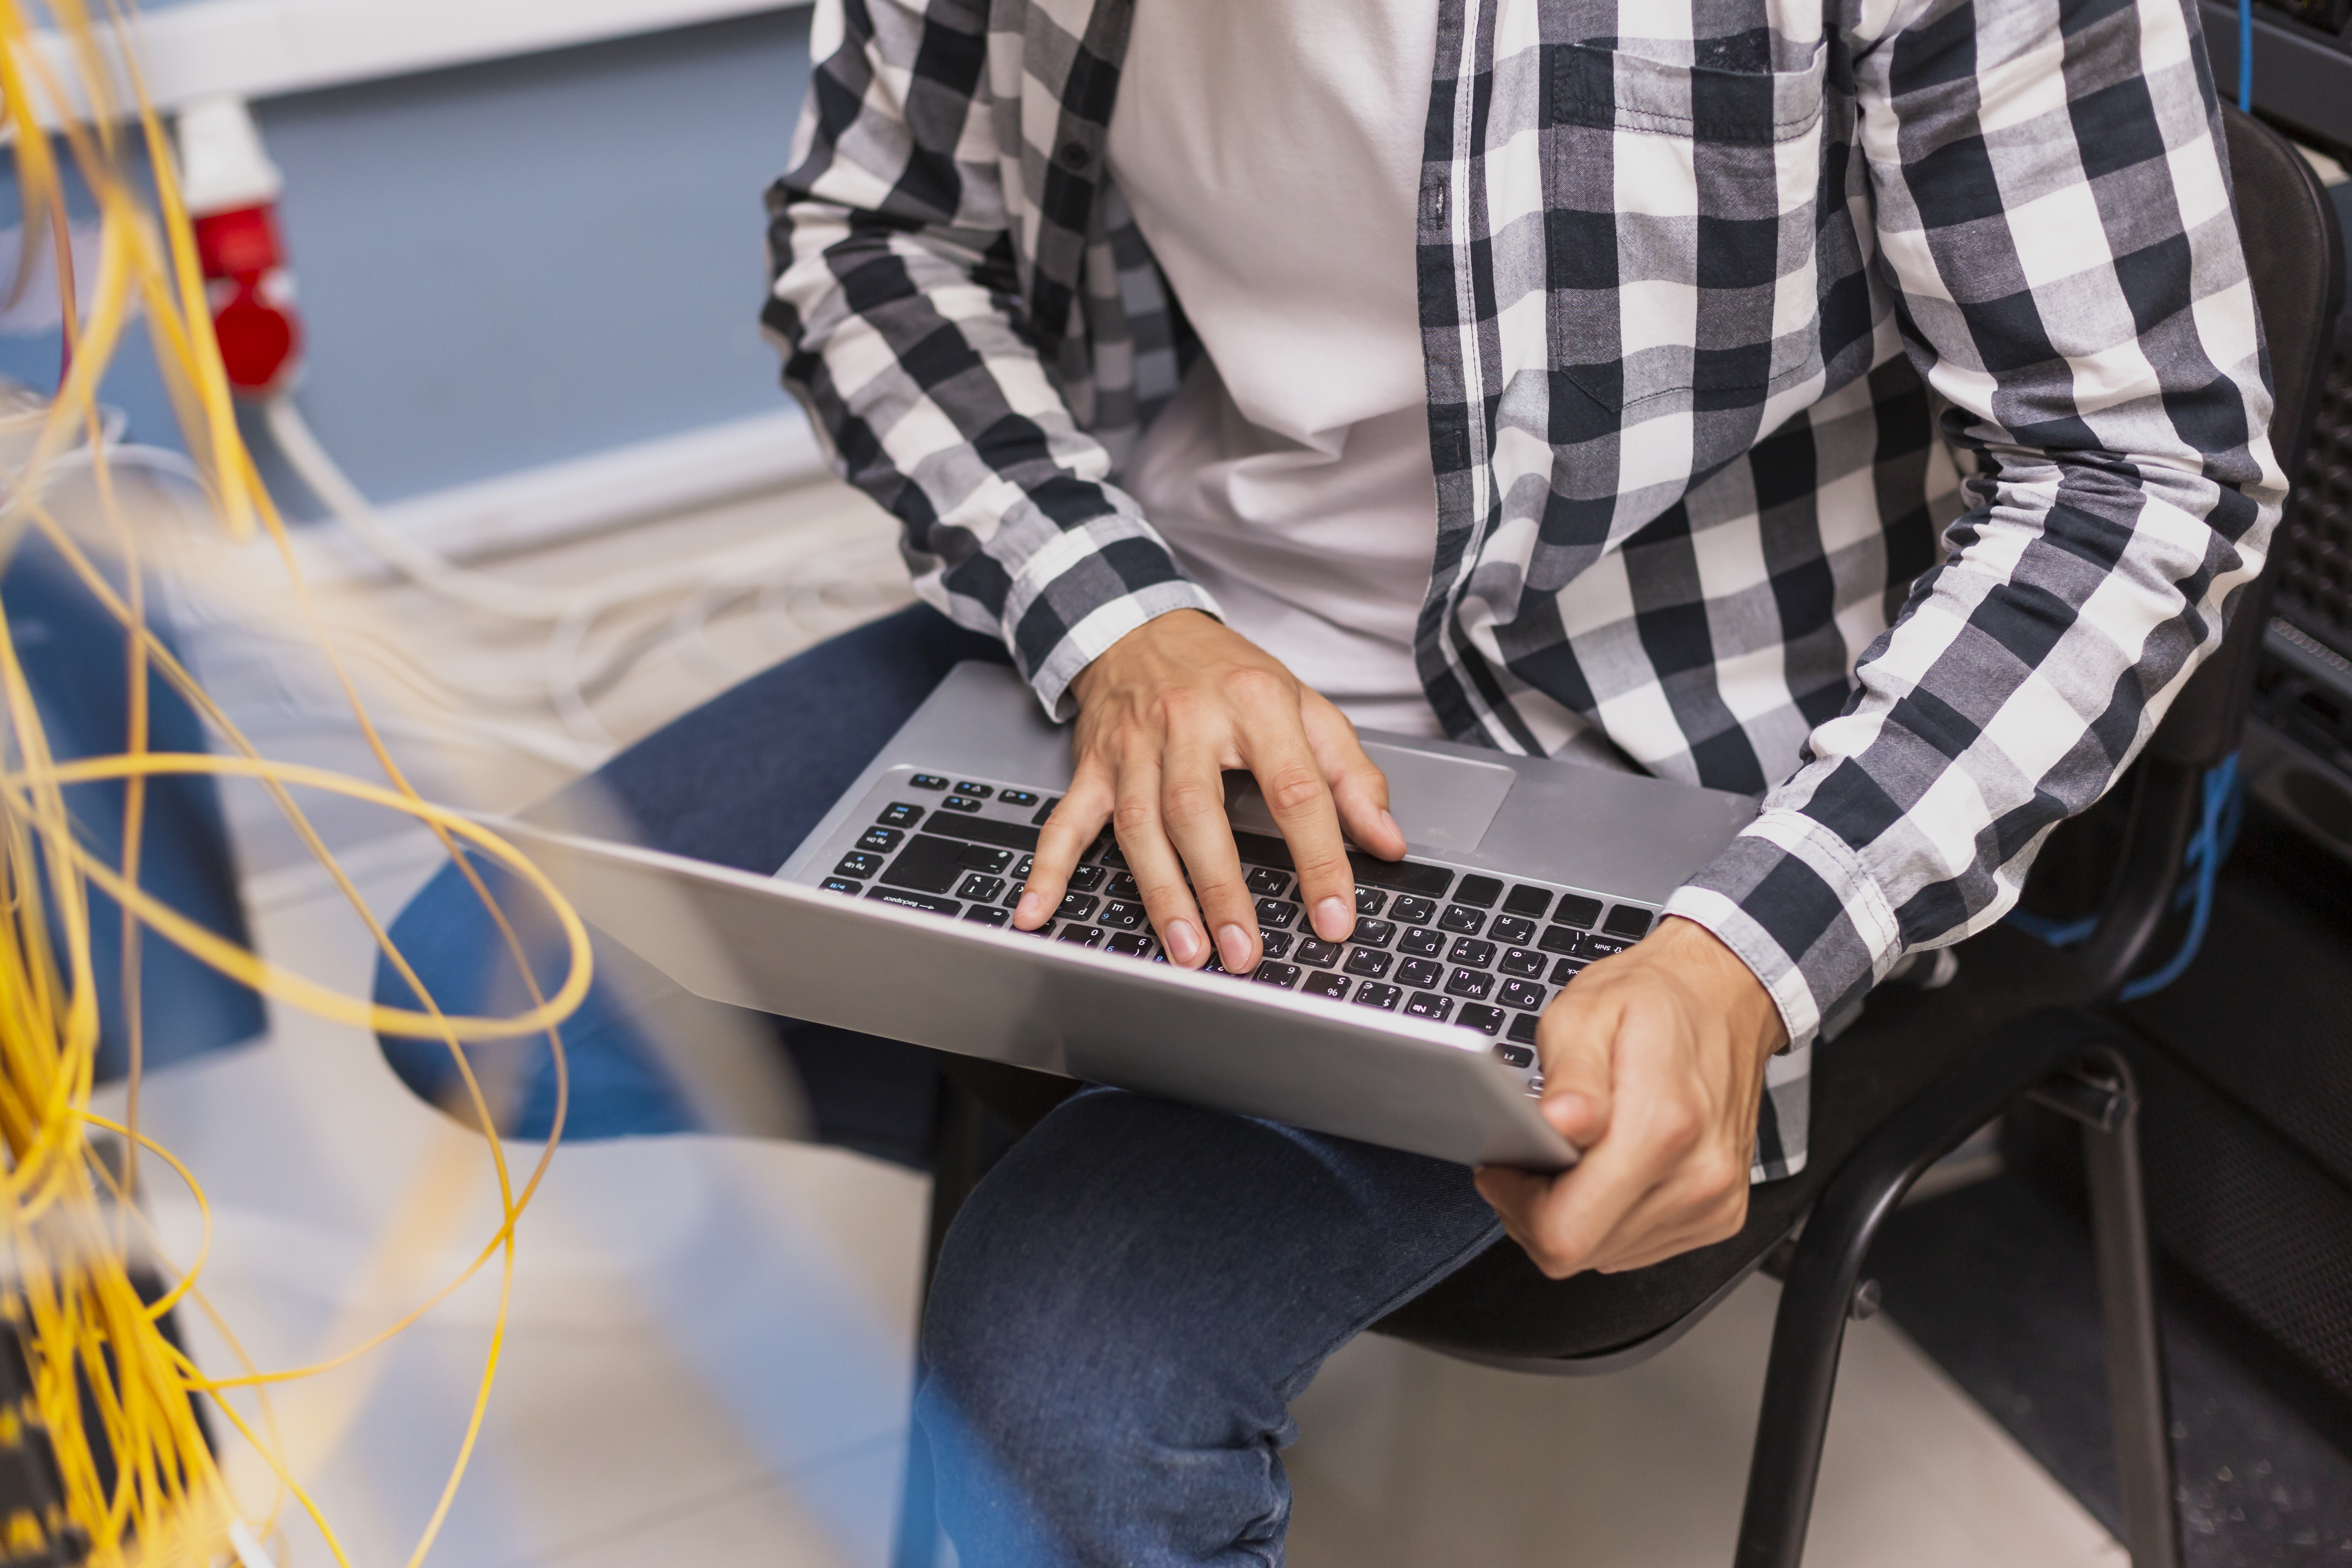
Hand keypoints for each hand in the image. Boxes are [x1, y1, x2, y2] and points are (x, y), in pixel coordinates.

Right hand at [1013, 610, 1406, 972]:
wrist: (1140, 625)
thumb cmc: (1228, 675)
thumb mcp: (1305, 705)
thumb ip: (1351, 775)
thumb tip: (1388, 840)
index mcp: (1254, 704)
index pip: (1295, 790)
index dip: (1319, 859)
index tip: (1334, 916)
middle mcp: (1187, 723)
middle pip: (1199, 813)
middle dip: (1222, 889)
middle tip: (1244, 953)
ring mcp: (1132, 748)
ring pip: (1140, 826)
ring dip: (1161, 895)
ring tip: (1187, 952)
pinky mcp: (1091, 766)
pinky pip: (1064, 820)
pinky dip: (1050, 870)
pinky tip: (1038, 912)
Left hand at [1474, 917, 1787, 1276]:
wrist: (1725, 998)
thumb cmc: (1653, 1002)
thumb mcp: (1585, 1013)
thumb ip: (1570, 1076)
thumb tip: (1556, 1125)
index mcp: (1662, 1126)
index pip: (1565, 1231)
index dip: (1516, 1206)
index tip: (1504, 1167)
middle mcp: (1698, 1175)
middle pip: (1580, 1252)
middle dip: (1536, 1212)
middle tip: (1530, 1158)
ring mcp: (1714, 1201)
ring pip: (1606, 1256)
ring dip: (1573, 1216)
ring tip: (1570, 1156)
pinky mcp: (1721, 1214)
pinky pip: (1639, 1248)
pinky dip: (1609, 1220)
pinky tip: (1606, 1171)